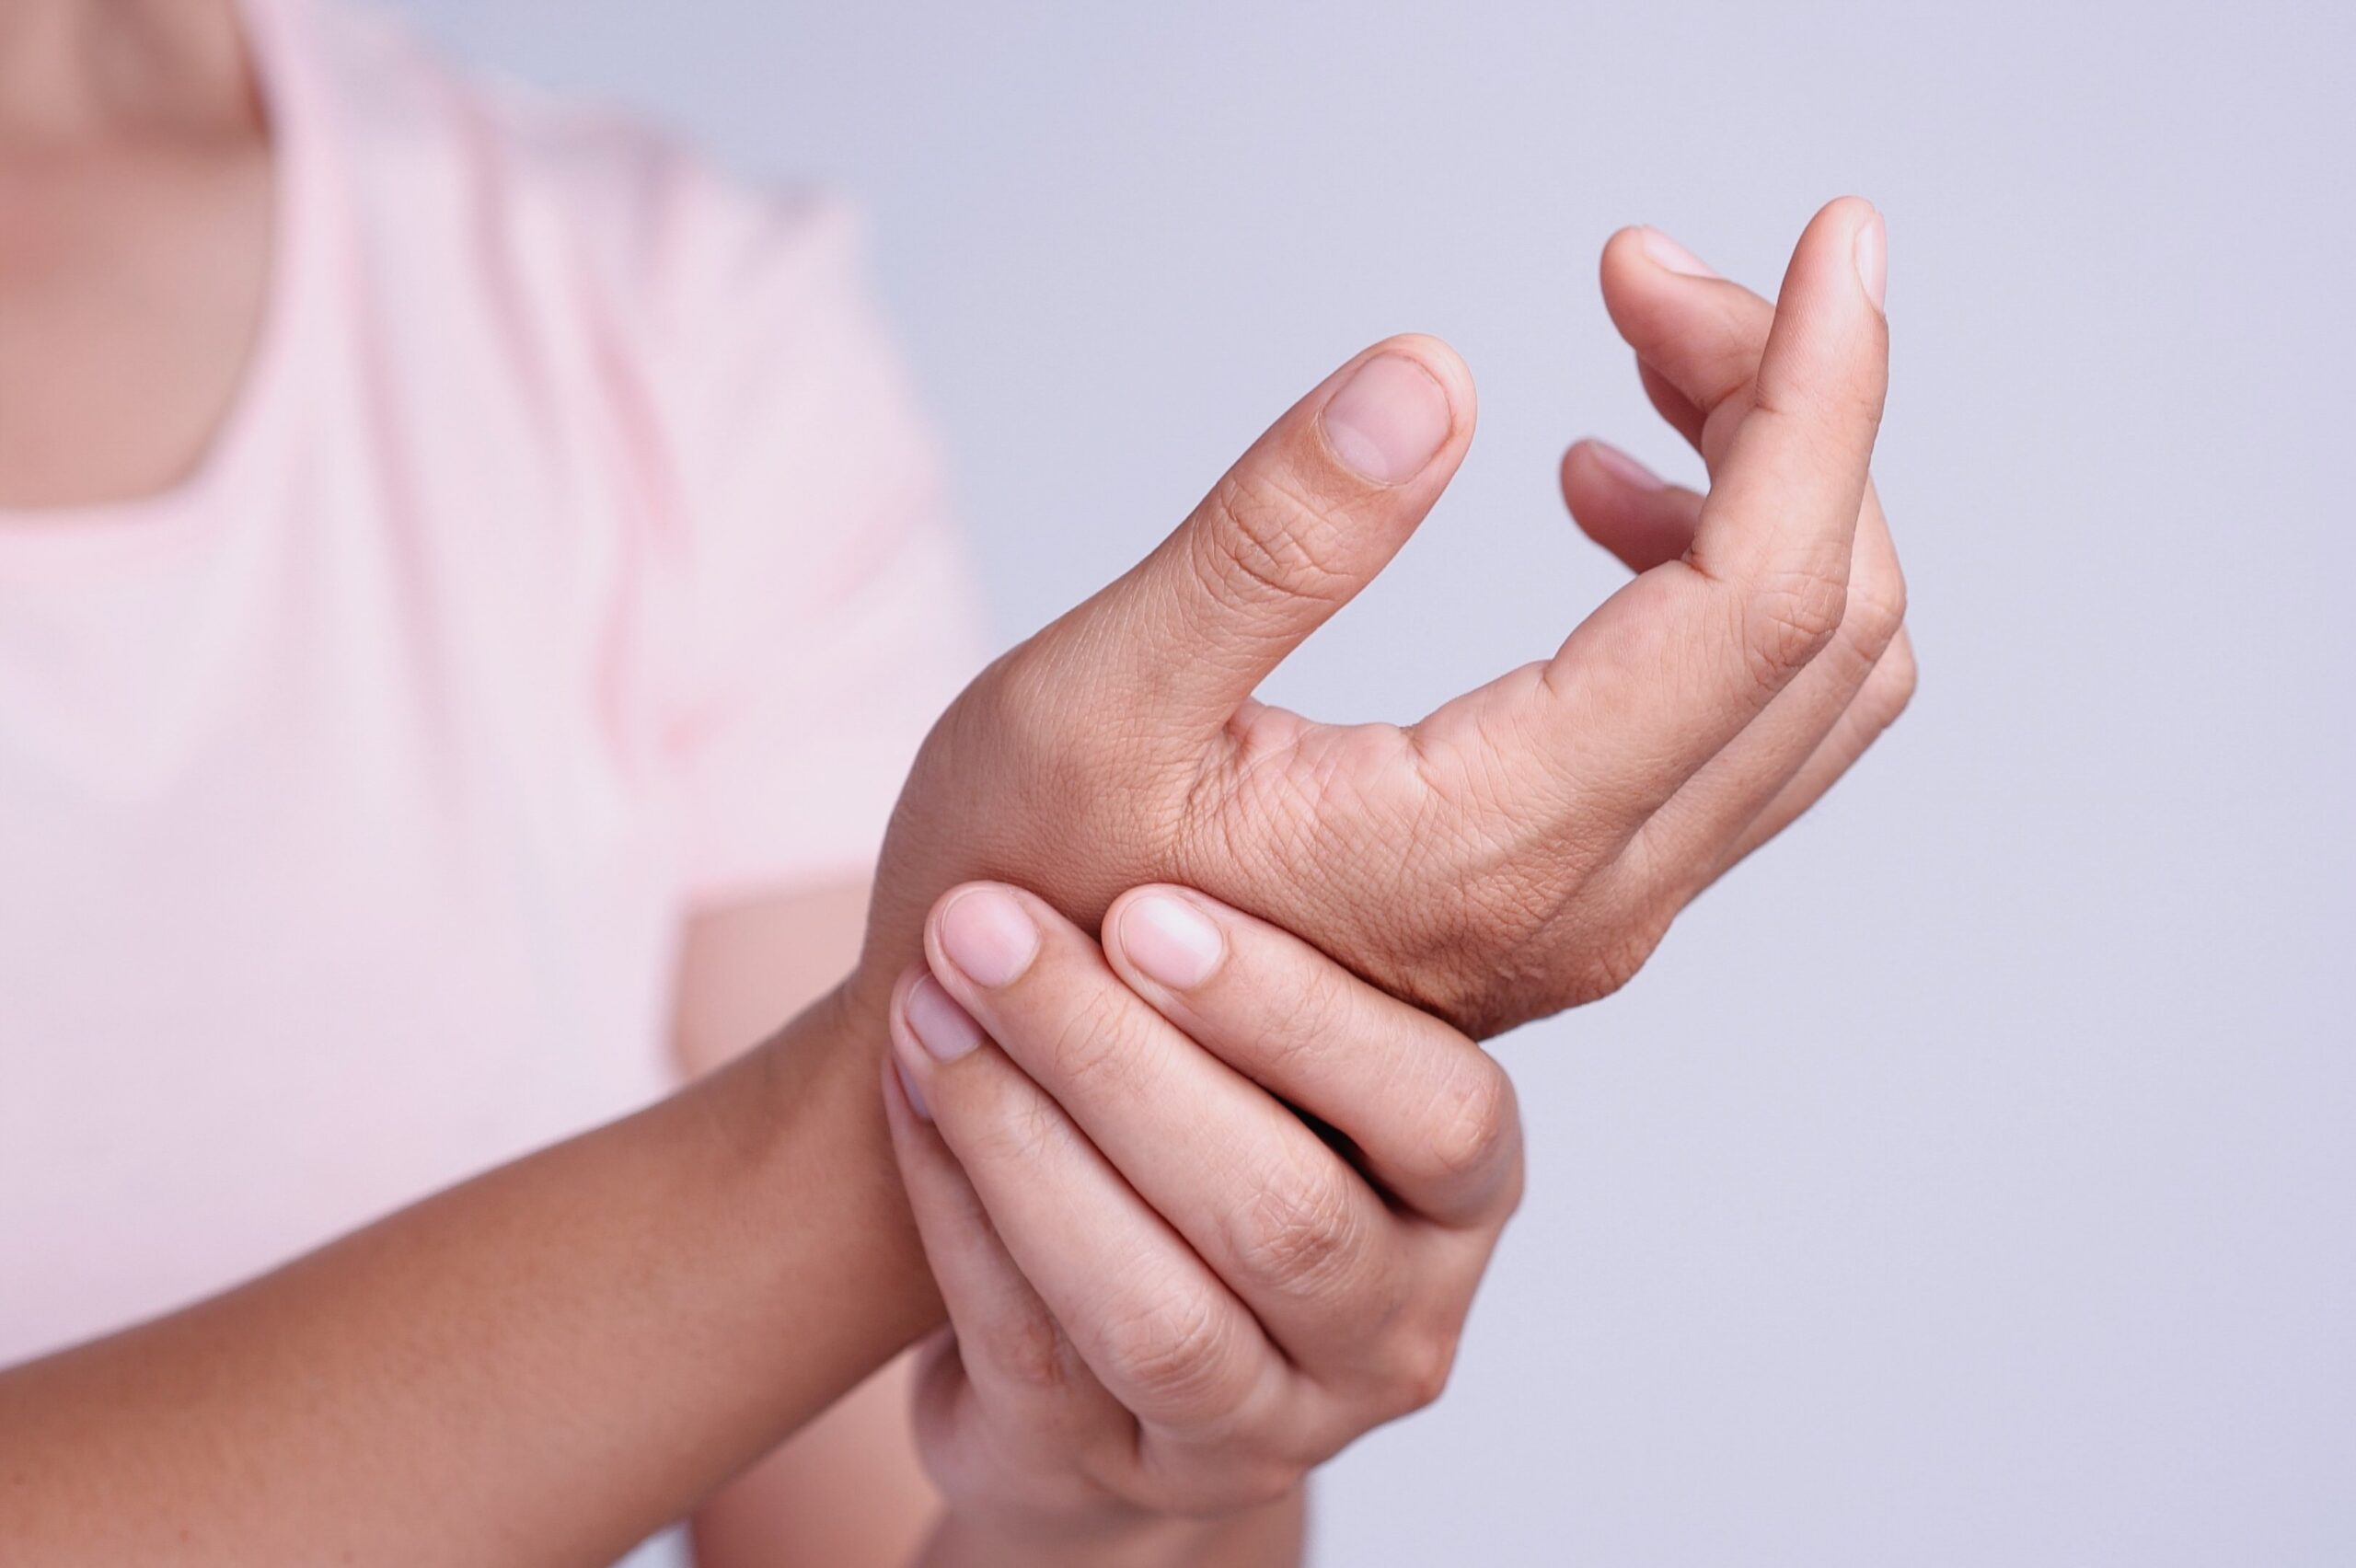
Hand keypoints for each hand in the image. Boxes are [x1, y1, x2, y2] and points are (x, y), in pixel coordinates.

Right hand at [855, 198, 1905, 1041]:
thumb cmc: (1022, 896)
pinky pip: (1740, 717)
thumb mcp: (1093, 701)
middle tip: (1640, 270)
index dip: (1816, 402)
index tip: (1829, 239)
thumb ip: (1269, 543)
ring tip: (1632, 354)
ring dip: (1774, 484)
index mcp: (1484, 845)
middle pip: (1821, 620)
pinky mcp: (1581, 886)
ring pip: (1808, 675)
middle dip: (1788, 406)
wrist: (1032, 1069)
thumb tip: (1436, 375)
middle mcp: (1586, 894)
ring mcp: (1599, 904)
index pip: (1757, 602)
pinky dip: (1729, 570)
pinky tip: (1601, 497)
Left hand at [880, 881, 1519, 1553]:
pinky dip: (960, 1215)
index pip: (1438, 1114)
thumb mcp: (1270, 1030)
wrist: (1125, 1336)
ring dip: (1022, 1142)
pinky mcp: (1132, 1478)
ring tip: (927, 1000)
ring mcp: (1273, 1424)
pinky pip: (1036, 1355)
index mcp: (1462, 1192)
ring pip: (1154, 1311)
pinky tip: (907, 1091)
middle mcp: (1395, 1325)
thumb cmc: (1210, 1117)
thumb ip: (1285, 918)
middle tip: (987, 926)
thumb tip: (1209, 692)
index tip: (1149, 908)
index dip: (1296, 1016)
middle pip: (1282, 1214)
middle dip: (1114, 1059)